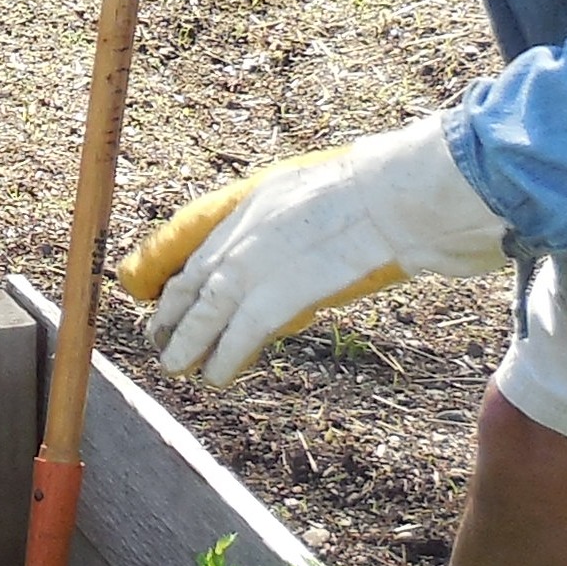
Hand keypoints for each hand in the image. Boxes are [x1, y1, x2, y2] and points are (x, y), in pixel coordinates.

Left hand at [116, 115, 505, 381]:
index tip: (161, 294)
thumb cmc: (395, 191)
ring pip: (203, 311)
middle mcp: (247, 229)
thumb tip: (312, 245)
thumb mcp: (337, 190)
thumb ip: (312, 218)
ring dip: (185, 343)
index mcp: (260, 200)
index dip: (179, 274)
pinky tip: (215, 376)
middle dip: (171, 313)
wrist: (408, 196)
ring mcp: (256, 262)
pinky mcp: (275, 295)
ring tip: (175, 365)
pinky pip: (235, 335)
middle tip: (157, 338)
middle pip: (194, 279)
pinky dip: (222, 358)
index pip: (203, 243)